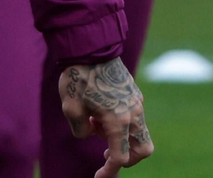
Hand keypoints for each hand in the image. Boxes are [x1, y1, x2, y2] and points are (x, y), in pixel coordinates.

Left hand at [58, 57, 154, 176]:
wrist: (90, 47)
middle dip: (128, 158)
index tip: (98, 176)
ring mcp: (137, 103)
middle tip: (106, 153)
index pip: (120, 158)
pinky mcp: (135, 95)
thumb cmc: (77, 77)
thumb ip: (81, 129)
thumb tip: (92, 132)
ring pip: (140, 134)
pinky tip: (99, 110)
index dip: (109, 171)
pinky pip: (134, 118)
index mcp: (118, 120)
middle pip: (142, 150)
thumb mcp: (70, 107)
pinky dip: (121, 123)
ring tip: (95, 123)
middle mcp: (133, 114)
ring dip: (122, 138)